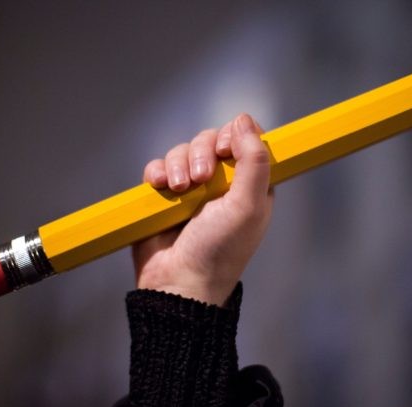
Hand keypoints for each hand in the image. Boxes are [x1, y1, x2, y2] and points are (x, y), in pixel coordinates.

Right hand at [132, 114, 273, 305]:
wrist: (180, 282)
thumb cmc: (221, 250)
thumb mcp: (248, 206)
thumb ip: (254, 161)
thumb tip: (245, 119)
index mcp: (250, 184)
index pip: (245, 139)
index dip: (234, 136)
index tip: (225, 150)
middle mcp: (222, 183)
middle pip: (211, 140)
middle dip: (202, 153)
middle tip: (200, 179)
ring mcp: (192, 189)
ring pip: (182, 151)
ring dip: (178, 165)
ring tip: (178, 190)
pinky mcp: (165, 196)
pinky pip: (159, 167)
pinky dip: (157, 173)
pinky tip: (160, 187)